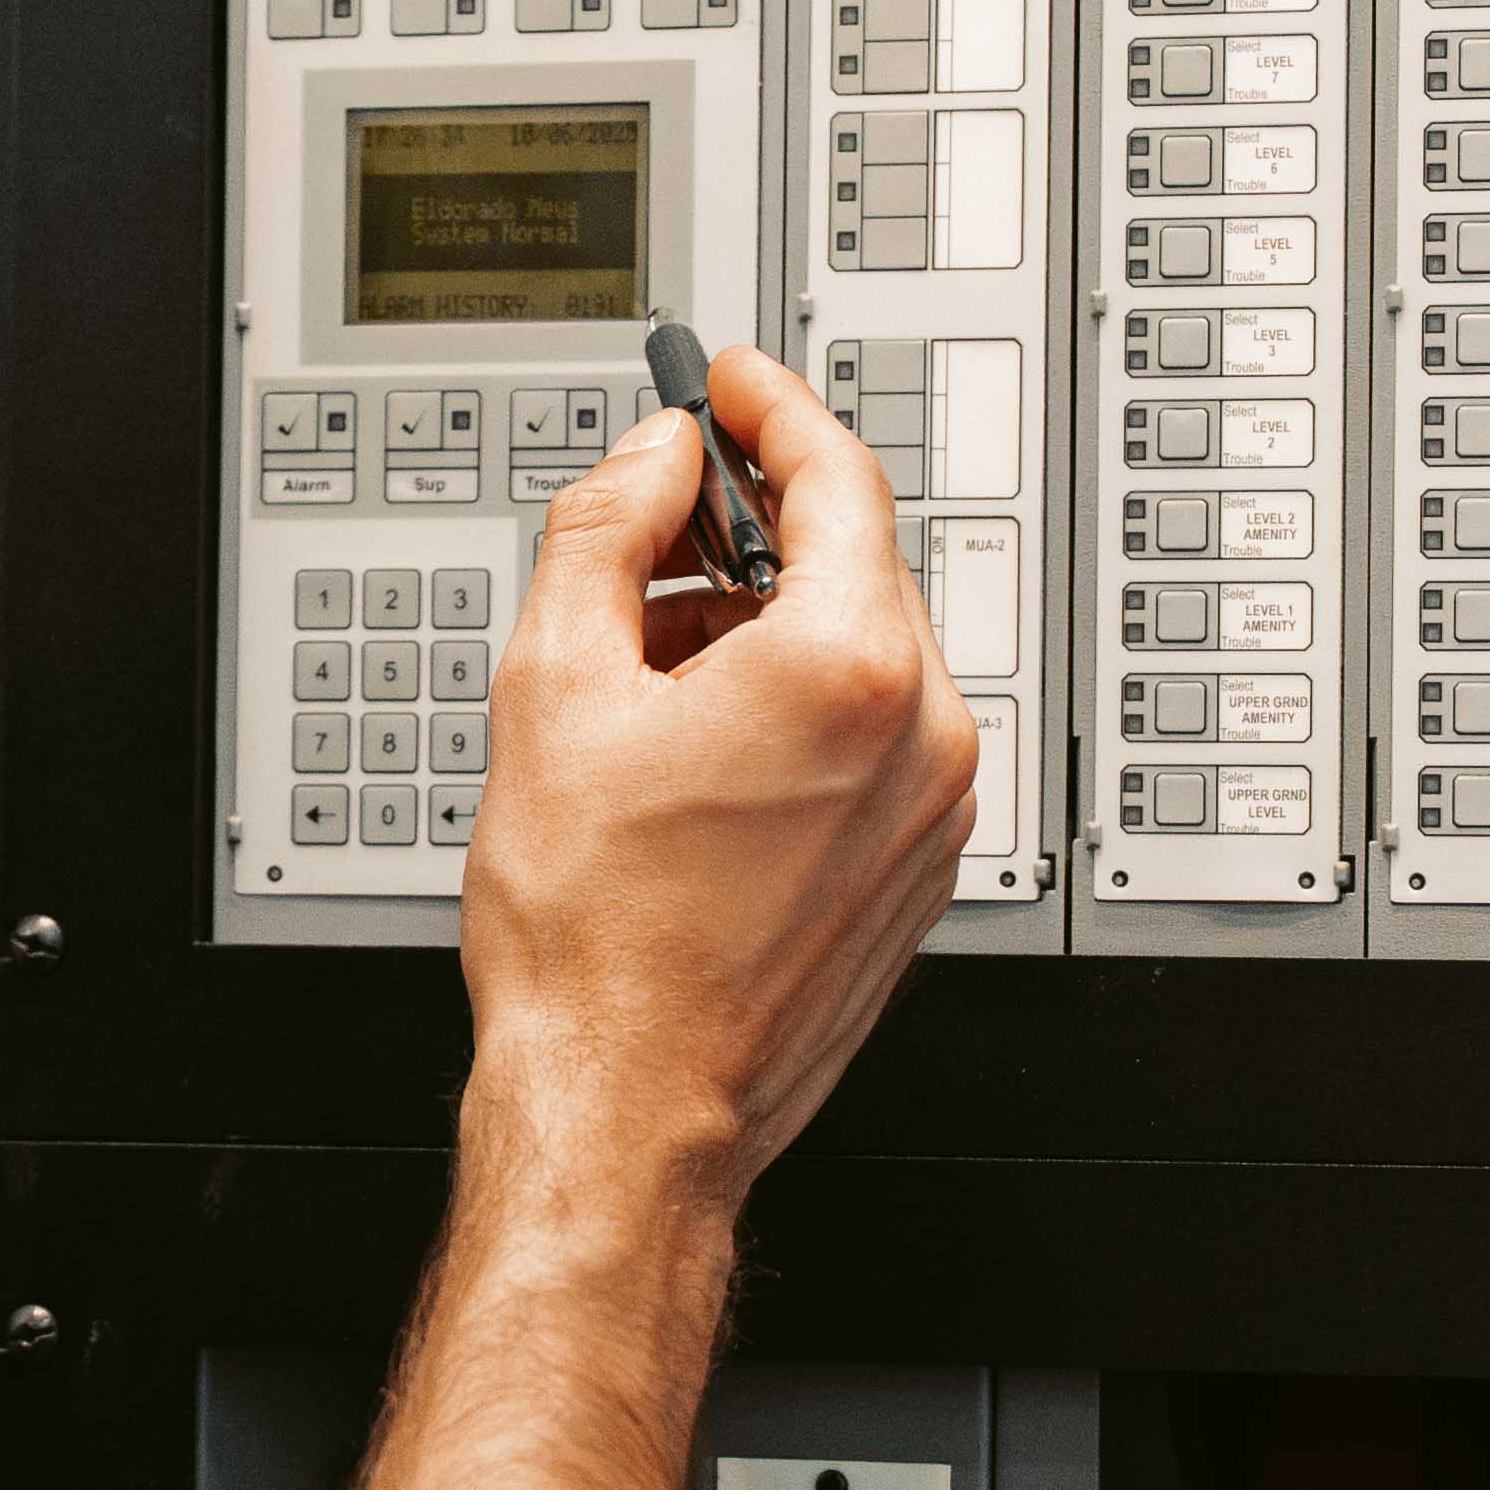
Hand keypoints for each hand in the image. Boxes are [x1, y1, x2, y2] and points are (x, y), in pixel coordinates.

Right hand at [460, 346, 980, 1196]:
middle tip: (652, 543)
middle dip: (749, 542)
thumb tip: (650, 458)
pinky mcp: (923, 869)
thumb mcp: (552, 688)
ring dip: (765, 639)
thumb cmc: (593, 941)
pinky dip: (799, 716)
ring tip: (646, 694)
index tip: (732, 383)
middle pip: (854, 566)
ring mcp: (938, 810)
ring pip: (863, 657)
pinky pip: (875, 741)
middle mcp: (924, 734)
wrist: (627, 1106)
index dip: (773, 410)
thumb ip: (604, 532)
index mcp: (848, 669)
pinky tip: (699, 764)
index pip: (838, 478)